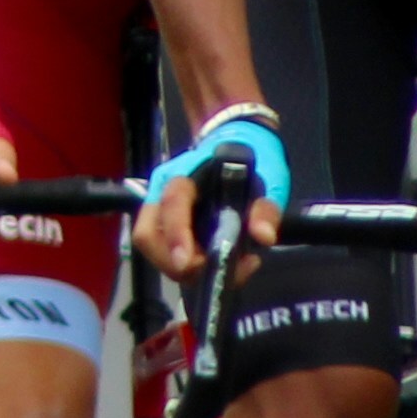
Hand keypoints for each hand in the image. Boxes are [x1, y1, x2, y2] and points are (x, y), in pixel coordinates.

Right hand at [132, 105, 286, 281]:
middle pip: (148, 234)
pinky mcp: (165, 228)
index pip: (172, 203)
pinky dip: (188, 268)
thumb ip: (266, 208)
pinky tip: (218, 262)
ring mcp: (160, 211)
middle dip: (175, 264)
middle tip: (214, 271)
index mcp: (185, 174)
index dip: (176, 235)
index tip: (189, 264)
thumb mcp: (268, 179)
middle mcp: (162, 192)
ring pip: (152, 249)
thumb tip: (263, 237)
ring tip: (223, 268)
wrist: (236, 145)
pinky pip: (165, 255)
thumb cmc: (250, 161)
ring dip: (183, 270)